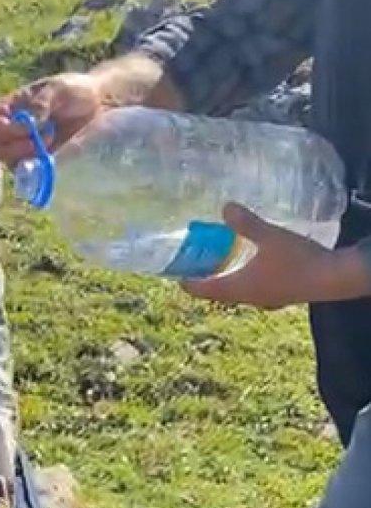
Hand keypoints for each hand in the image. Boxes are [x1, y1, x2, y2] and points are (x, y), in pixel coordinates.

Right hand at [0, 74, 103, 165]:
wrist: (98, 105)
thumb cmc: (74, 90)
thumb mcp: (56, 89)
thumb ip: (40, 103)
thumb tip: (28, 123)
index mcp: (9, 109)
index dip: (5, 130)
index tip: (28, 127)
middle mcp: (11, 132)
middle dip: (12, 149)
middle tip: (34, 144)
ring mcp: (24, 150)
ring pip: (10, 163)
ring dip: (27, 157)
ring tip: (50, 142)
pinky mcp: (39, 164)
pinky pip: (29, 173)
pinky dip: (38, 169)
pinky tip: (51, 159)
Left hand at [184, 204, 370, 308]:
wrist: (331, 279)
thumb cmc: (296, 260)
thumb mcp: (269, 236)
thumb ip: (246, 223)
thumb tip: (224, 208)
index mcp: (236, 289)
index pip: (201, 290)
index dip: (186, 282)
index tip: (175, 272)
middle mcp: (247, 299)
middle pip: (216, 291)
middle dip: (205, 276)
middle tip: (197, 259)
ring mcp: (264, 299)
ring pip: (236, 291)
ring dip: (226, 276)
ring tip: (222, 258)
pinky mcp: (279, 295)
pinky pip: (253, 288)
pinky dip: (245, 276)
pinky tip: (252, 261)